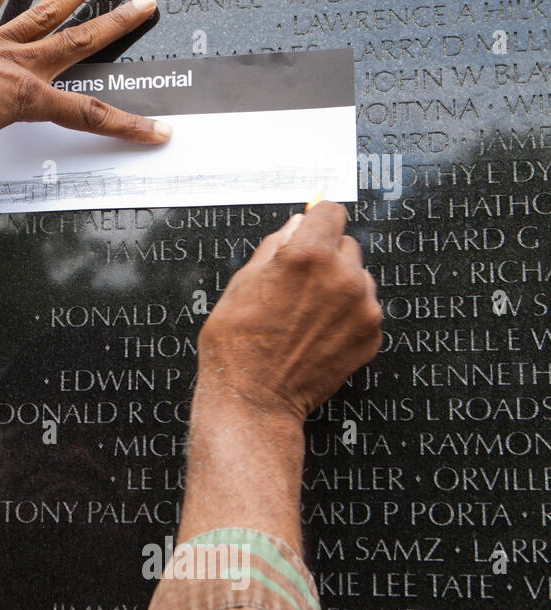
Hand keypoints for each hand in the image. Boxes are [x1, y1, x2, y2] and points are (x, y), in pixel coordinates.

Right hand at [195, 202, 382, 424]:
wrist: (254, 398)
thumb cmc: (237, 345)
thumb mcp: (242, 283)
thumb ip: (274, 247)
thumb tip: (296, 225)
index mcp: (307, 255)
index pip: (330, 212)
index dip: (316, 221)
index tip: (310, 230)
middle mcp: (342, 276)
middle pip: (346, 244)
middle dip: (326, 257)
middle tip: (298, 284)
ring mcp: (362, 307)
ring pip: (358, 277)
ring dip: (339, 286)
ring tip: (307, 313)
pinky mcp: (370, 334)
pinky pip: (363, 309)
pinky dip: (346, 316)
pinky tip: (318, 333)